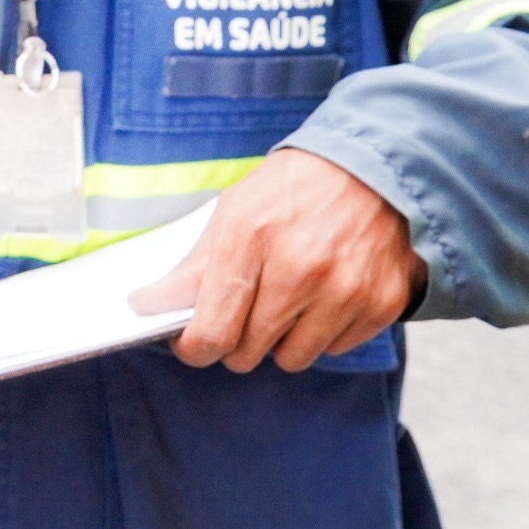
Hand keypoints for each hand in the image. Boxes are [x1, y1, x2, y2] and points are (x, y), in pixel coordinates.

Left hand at [128, 148, 425, 373]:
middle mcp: (300, 269)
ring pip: (292, 358)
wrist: (371, 170)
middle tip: (240, 314)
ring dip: (280, 340)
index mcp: (251, 238)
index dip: (195, 348)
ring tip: (285, 300)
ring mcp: (345, 290)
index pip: (214, 328)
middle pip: (249, 351)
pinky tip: (323, 296)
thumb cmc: (291, 190)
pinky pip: (333, 349)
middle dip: (235, 341)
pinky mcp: (380, 305)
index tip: (191, 346)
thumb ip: (194, 266)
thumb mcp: (232, 212)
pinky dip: (321, 332)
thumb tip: (148, 305)